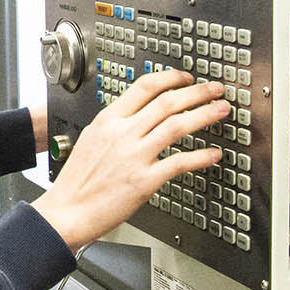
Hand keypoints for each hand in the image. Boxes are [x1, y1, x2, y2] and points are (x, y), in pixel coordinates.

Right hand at [31, 71, 228, 252]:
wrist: (67, 212)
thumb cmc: (77, 181)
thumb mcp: (92, 140)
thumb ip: (116, 126)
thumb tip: (140, 116)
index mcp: (108, 120)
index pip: (144, 87)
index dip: (170, 78)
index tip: (186, 78)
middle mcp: (123, 133)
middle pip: (167, 101)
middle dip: (197, 92)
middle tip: (215, 89)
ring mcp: (134, 156)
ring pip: (177, 125)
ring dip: (205, 115)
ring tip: (221, 110)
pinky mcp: (144, 181)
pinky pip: (180, 163)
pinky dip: (201, 157)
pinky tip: (213, 154)